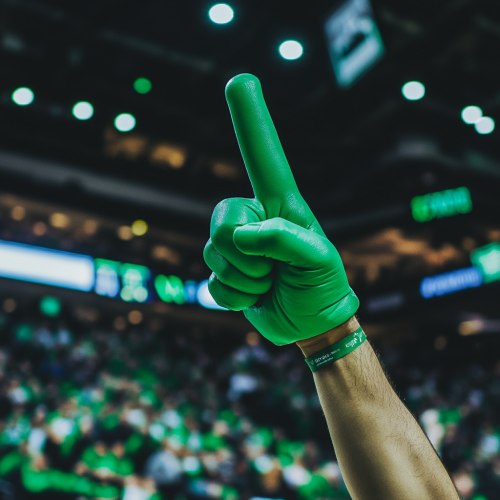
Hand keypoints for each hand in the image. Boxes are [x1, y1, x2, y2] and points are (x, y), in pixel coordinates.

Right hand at [204, 74, 358, 345]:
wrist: (311, 324)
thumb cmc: (322, 287)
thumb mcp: (319, 261)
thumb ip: (285, 241)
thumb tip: (243, 235)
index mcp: (281, 207)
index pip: (264, 158)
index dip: (251, 121)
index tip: (240, 81)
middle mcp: (254, 220)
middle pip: (220, 221)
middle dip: (245, 256)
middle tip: (273, 272)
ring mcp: (237, 248)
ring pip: (214, 255)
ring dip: (246, 280)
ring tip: (270, 284)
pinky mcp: (225, 274)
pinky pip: (212, 284)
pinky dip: (236, 299)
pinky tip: (256, 297)